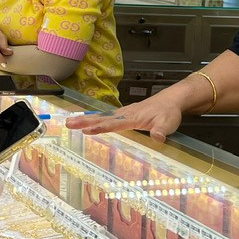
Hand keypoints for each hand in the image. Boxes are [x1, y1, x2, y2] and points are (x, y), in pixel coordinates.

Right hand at [64, 95, 183, 142]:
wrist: (170, 101)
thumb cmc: (168, 113)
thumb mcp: (168, 123)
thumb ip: (162, 130)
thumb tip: (157, 137)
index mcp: (132, 117)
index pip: (114, 124)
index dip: (100, 128)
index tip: (86, 130)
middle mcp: (124, 114)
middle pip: (101, 118)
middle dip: (84, 121)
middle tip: (68, 123)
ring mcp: (123, 113)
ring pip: (101, 117)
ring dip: (85, 119)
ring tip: (70, 122)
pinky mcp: (124, 114)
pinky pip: (105, 117)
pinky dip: (94, 119)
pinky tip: (86, 121)